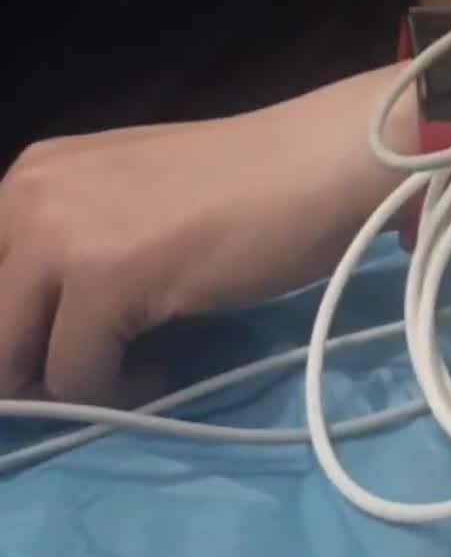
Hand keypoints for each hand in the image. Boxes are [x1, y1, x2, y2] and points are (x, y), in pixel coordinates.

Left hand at [0, 103, 370, 404]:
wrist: (314, 165)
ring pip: (12, 360)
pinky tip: (162, 366)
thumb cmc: (241, 187)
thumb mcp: (128, 206)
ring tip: (132, 367)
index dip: (15, 335)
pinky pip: (77, 377)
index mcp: (29, 175)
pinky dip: (119, 391)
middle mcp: (27, 195)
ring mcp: (60, 235)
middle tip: (96, 372)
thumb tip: (31, 338)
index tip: (59, 356)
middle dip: (28, 369)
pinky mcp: (104, 279)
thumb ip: (73, 249)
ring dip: (68, 384)